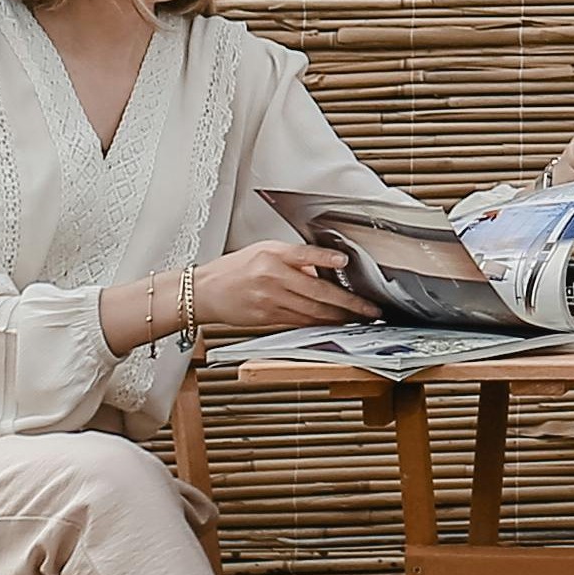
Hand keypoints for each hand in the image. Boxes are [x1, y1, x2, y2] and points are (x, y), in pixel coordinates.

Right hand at [192, 238, 367, 332]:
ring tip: (359, 318)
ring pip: (312, 312)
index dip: (325, 259)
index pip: (303, 256)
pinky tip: (334, 324)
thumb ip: (293, 258)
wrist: (205, 292)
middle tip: (368, 308)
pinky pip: (300, 322)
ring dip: (339, 317)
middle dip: (347, 303)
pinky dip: (320, 324)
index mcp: (270, 257)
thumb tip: (324, 268)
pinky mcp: (268, 319)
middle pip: (316, 292)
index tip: (344, 262)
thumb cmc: (234, 269)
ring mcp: (270, 302)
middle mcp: (271, 279)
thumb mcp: (263, 250)